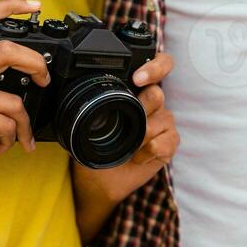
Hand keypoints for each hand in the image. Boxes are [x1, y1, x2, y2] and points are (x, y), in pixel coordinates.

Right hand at [0, 0, 50, 204]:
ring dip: (22, 125)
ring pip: (15, 102)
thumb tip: (23, 69)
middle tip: (43, 78)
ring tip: (16, 136)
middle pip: (7, 50)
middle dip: (36, 65)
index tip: (34, 5)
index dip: (10, 5)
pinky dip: (12, 140)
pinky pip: (9, 125)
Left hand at [72, 50, 178, 239]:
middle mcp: (152, 104)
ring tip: (129, 145)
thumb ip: (90, 105)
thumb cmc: (94, 147)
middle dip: (143, 105)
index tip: (138, 78)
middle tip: (132, 116)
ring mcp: (162, 123)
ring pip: (164, 118)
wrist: (99, 180)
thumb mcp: (87, 122)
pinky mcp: (169, 143)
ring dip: (143, 134)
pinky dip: (149, 151)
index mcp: (135, 91)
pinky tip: (137, 157)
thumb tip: (78, 97)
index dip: (155, 67)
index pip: (158, 66)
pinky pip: (167, 141)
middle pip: (157, 93)